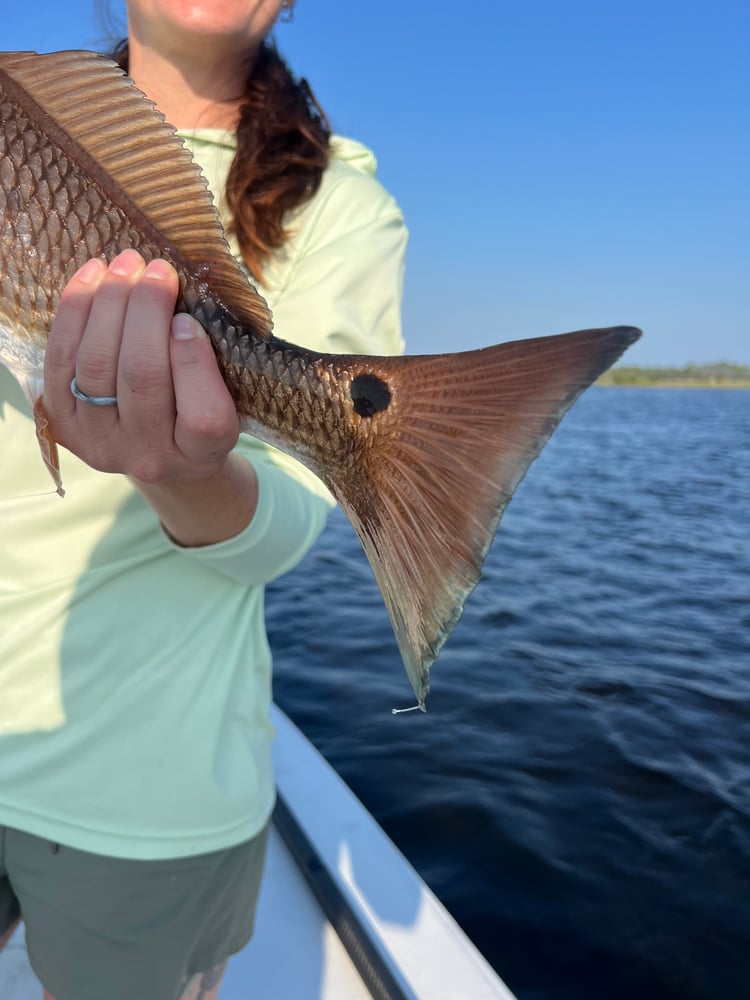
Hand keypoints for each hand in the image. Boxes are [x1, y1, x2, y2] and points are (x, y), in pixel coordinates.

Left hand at [43, 249, 239, 483]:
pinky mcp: (64, 423)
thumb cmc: (199, 412)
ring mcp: (100, 443)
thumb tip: (179, 309)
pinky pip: (60, 361)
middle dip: (146, 313)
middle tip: (158, 270)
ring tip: (127, 265)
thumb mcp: (227, 397)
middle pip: (142, 379)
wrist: (157, 450)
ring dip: (109, 304)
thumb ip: (213, 364)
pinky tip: (93, 277)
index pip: (204, 416)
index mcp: (200, 455)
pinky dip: (74, 312)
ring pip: (96, 365)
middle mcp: (148, 457)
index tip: (188, 318)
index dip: (193, 362)